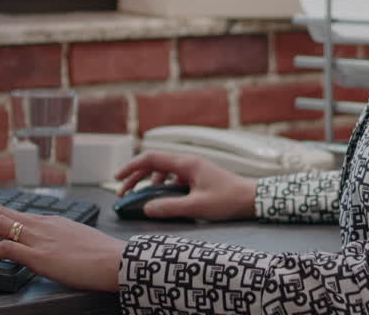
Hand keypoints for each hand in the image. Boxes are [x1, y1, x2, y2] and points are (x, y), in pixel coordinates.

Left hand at [0, 206, 124, 291]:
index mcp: (51, 221)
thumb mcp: (78, 241)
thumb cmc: (103, 256)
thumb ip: (61, 241)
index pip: (14, 214)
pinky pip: (2, 248)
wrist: (116, 261)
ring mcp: (39, 238)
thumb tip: (53, 249)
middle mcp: (42, 224)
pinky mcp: (38, 256)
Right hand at [114, 151, 257, 220]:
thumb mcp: (197, 206)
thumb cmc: (228, 200)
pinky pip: (173, 178)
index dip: (131, 167)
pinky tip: (164, 198)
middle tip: (123, 193)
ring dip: (148, 182)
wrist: (252, 199)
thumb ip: (170, 207)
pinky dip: (162, 186)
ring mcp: (193, 169)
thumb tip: (146, 208)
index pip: (151, 159)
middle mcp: (188, 162)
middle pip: (154, 164)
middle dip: (135, 177)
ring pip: (163, 171)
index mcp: (186, 163)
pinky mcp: (198, 177)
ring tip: (141, 198)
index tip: (117, 179)